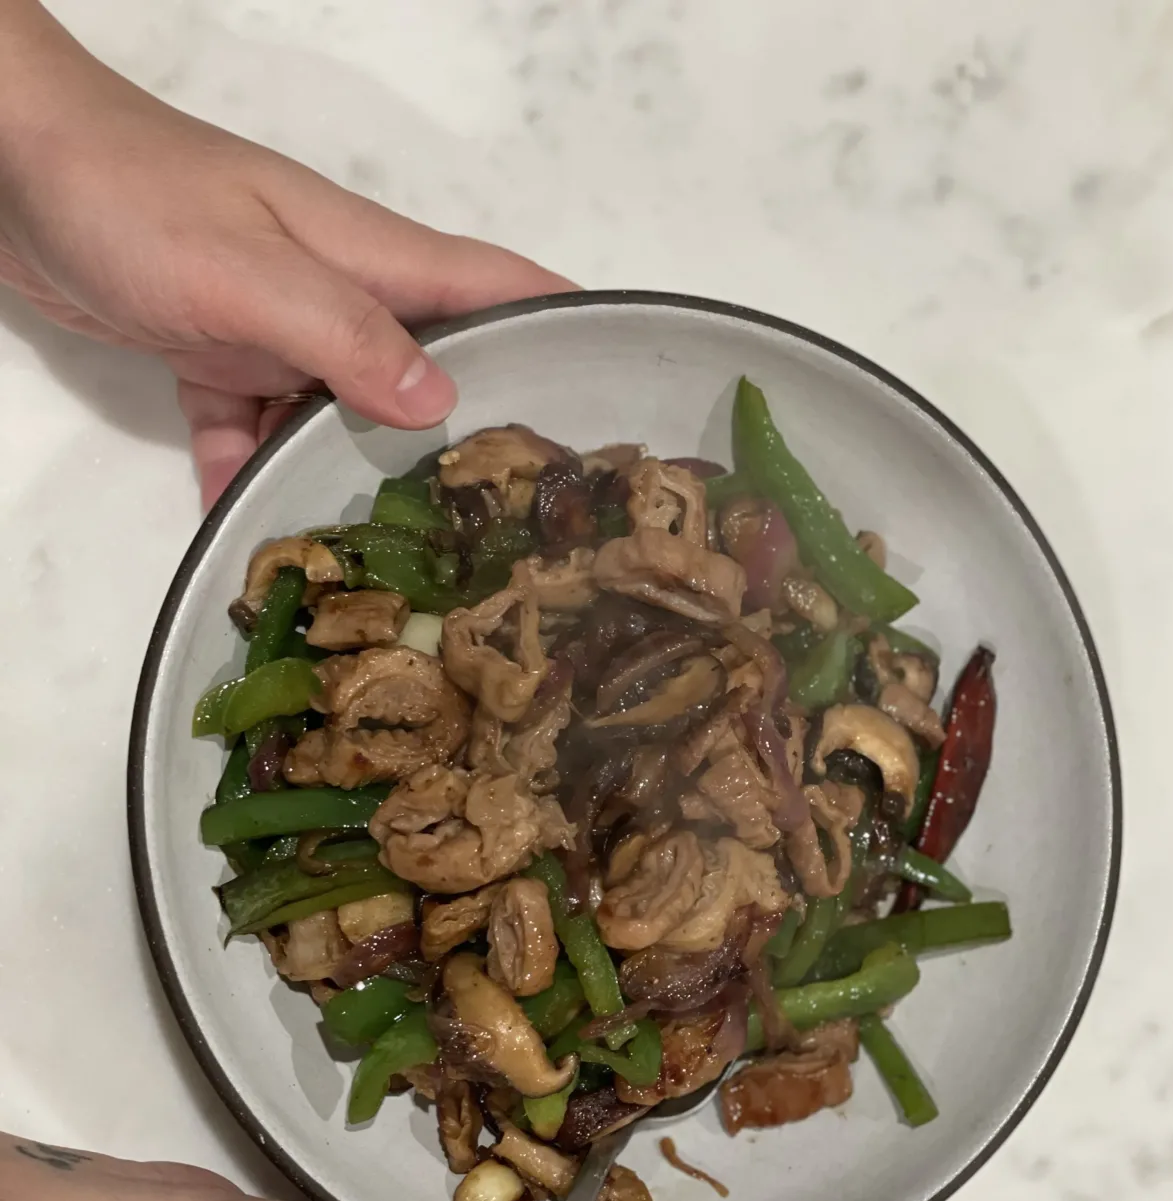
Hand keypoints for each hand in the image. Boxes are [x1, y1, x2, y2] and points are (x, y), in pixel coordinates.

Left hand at [0, 4, 571, 506]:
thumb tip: (439, 403)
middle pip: (429, 372)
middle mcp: (339, 296)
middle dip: (470, 440)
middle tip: (512, 533)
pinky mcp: (217, 357)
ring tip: (388, 568)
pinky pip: (247, 433)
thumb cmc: (137, 198)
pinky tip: (249, 537)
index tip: (618, 398)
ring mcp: (278, 329)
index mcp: (371, 260)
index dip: (565, 327)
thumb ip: (341, 334)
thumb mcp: (249, 271)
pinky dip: (247, 476)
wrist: (12, 167)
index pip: (496, 287)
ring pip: (339, 418)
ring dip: (353, 481)